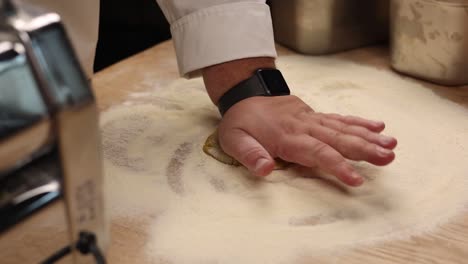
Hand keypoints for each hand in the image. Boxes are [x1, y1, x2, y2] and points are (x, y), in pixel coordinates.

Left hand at [217, 95, 396, 185]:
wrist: (245, 94)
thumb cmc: (240, 122)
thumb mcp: (234, 140)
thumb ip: (250, 155)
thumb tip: (265, 170)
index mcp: (287, 137)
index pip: (317, 153)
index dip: (337, 166)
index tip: (357, 180)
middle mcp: (305, 127)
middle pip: (339, 139)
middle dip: (364, 149)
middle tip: (389, 158)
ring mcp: (312, 119)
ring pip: (344, 128)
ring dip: (368, 136)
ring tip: (392, 145)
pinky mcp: (315, 115)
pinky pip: (340, 118)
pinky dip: (359, 122)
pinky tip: (379, 126)